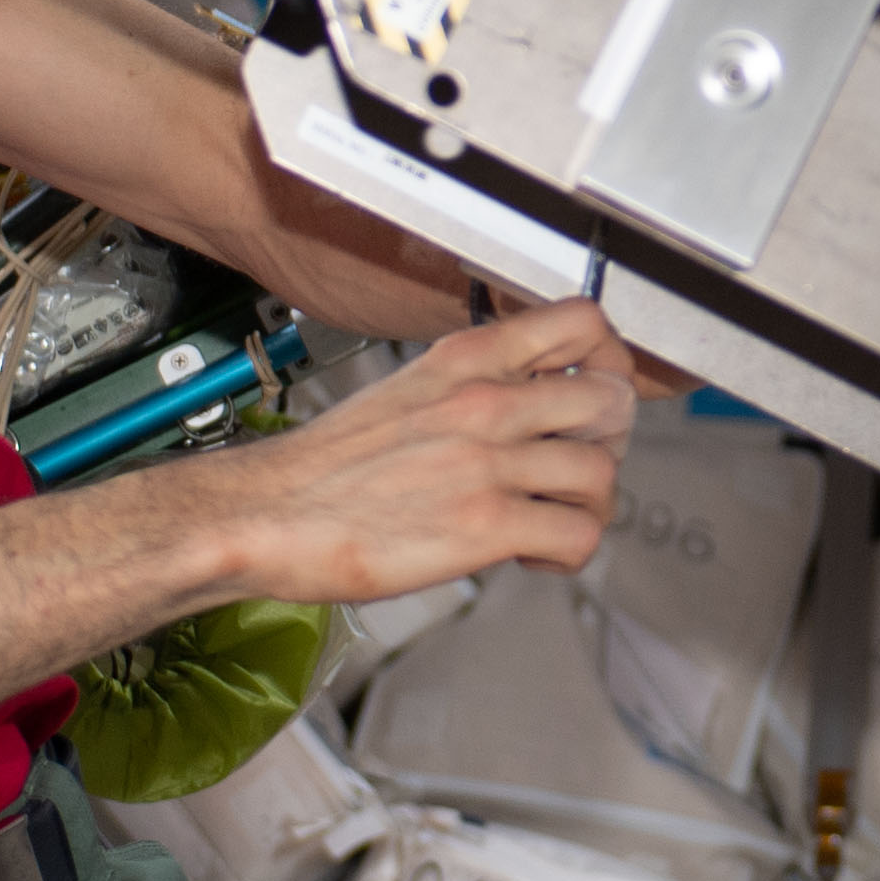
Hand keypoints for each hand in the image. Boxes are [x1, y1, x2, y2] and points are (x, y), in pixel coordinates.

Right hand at [176, 297, 638, 605]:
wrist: (267, 514)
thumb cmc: (328, 465)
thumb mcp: (409, 391)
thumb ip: (474, 387)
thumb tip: (532, 402)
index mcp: (467, 359)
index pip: (583, 325)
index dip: (611, 361)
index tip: (597, 395)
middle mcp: (486, 401)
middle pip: (612, 401)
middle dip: (608, 444)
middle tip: (575, 471)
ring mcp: (488, 462)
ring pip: (602, 474)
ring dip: (587, 506)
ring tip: (548, 520)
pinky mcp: (486, 525)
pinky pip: (579, 534)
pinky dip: (568, 552)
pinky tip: (530, 555)